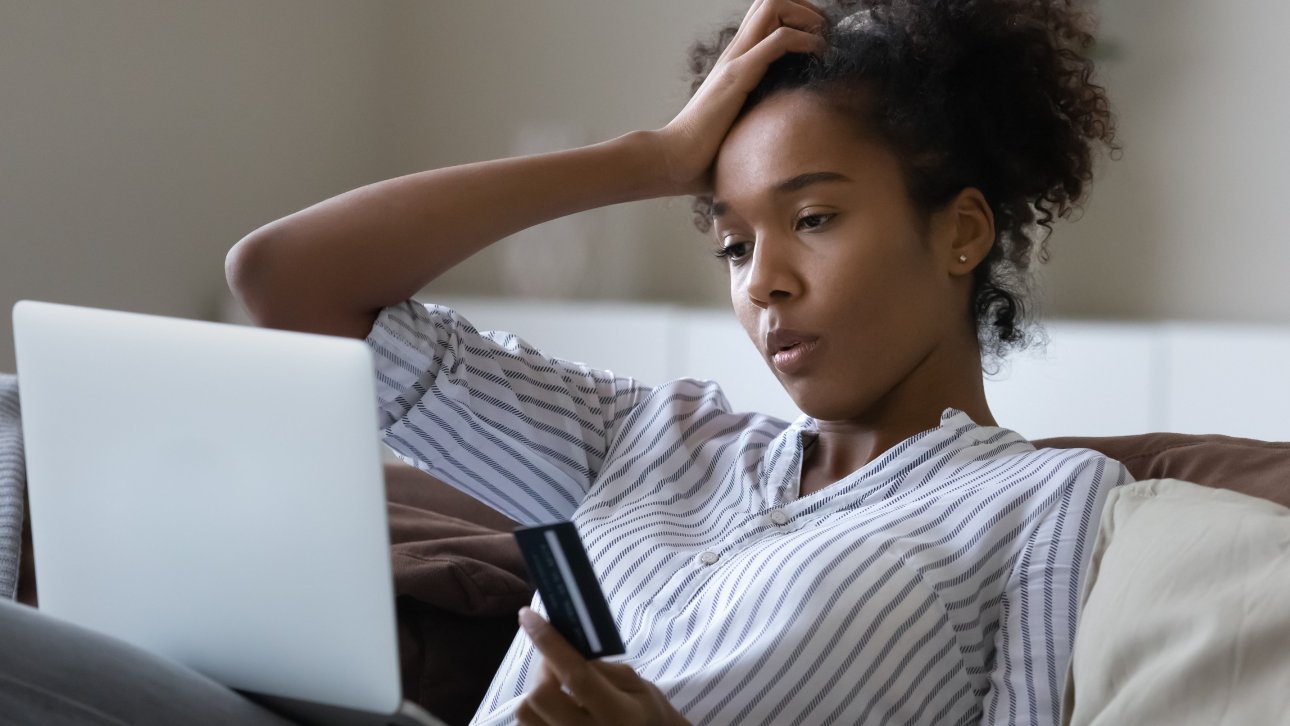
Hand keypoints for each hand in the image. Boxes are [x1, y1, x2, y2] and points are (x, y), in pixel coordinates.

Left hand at [515, 607, 689, 725]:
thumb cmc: (643, 711)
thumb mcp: (636, 685)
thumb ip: (601, 668)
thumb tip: (562, 645)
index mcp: (620, 715)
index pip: (576, 675)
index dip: (549, 642)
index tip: (529, 616)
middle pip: (541, 696)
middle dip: (543, 668)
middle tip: (556, 660)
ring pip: (526, 713)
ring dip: (535, 690)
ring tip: (556, 687)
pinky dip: (533, 709)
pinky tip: (554, 706)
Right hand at [652, 0, 826, 195]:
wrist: (675, 158)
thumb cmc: (706, 151)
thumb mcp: (741, 123)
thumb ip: (758, 116)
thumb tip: (780, 137)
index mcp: (735, 60)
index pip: (764, 15)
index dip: (794, 14)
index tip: (818, 37)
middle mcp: (734, 52)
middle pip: (768, 1)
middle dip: (804, 8)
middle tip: (823, 32)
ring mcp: (735, 60)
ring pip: (773, 6)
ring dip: (805, 16)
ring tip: (822, 39)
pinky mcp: (738, 76)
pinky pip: (779, 40)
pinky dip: (806, 40)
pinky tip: (819, 54)